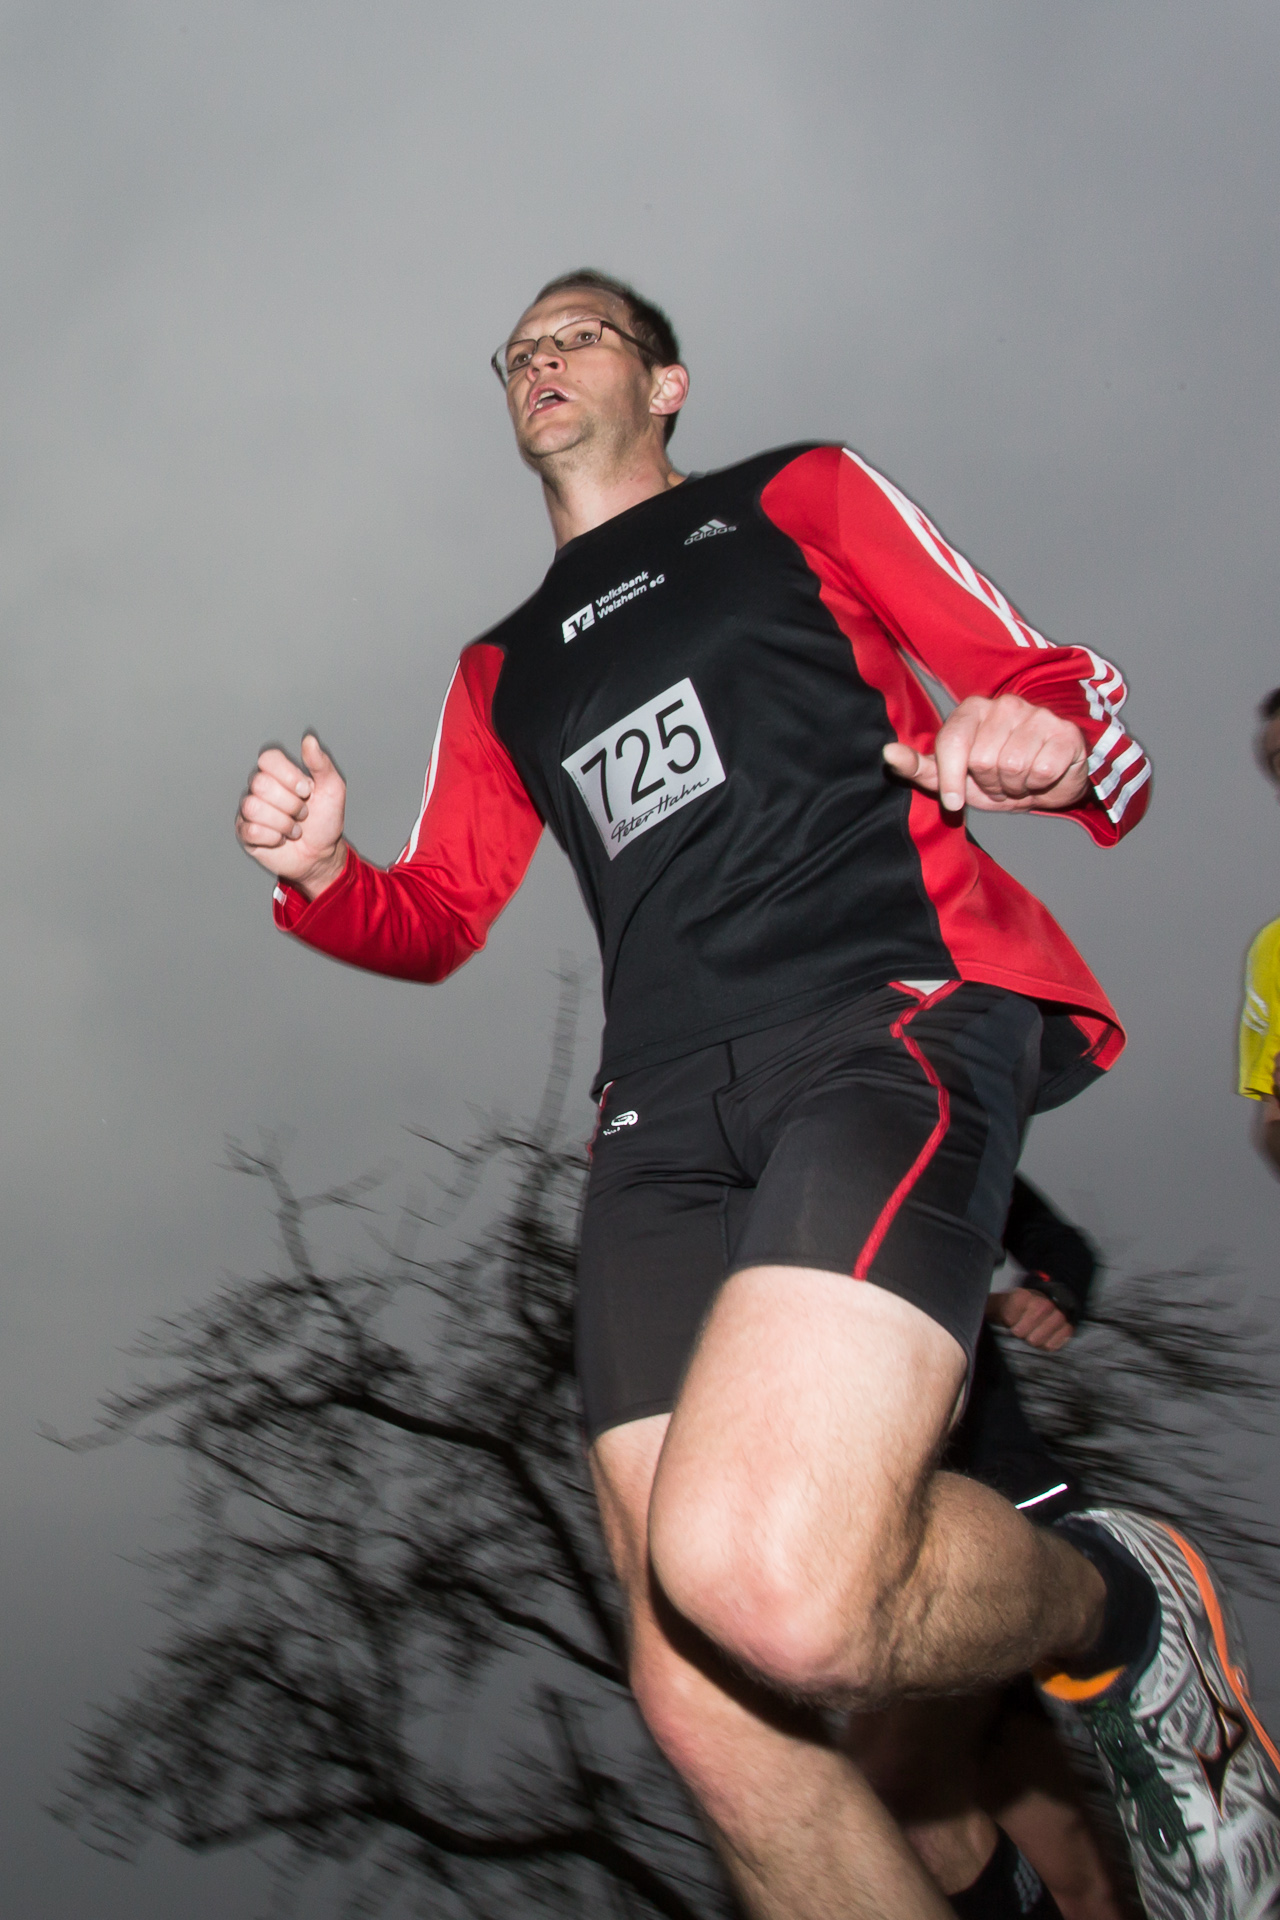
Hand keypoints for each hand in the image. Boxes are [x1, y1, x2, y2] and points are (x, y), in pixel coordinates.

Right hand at [235, 733, 347, 898]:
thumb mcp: (332, 789)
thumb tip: (309, 739)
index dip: (288, 775)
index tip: (307, 791)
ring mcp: (250, 810)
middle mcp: (260, 788)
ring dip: (284, 823)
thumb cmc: (325, 820)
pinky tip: (281, 839)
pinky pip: (251, 830)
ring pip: (253, 807)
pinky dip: (273, 838)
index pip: (268, 759)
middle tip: (303, 814)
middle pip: (261, 784)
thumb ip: (320, 763)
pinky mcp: (246, 833)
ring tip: (295, 829)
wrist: (322, 855)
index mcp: (278, 773)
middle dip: (290, 804)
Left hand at [882, 694, 1088, 813]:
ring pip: (1012, 767)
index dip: (951, 779)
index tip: (954, 802)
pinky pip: (1042, 771)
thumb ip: (919, 768)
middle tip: (998, 782)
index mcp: (972, 709)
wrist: (1047, 785)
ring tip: (1018, 781)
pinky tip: (1040, 778)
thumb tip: (887, 753)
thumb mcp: (953, 779)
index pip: (952, 742)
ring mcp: (1038, 715)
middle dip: (988, 784)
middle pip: (982, 760)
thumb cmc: (995, 779)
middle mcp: (1005, 704)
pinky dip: (1039, 786)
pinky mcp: (1065, 734)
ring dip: (1014, 787)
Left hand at [985, 1287, 1074, 1351]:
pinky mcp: (1068, 1327)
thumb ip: (988, 1310)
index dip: (1009, 1326)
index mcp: (1023, 1297)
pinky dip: (1047, 1344)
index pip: (1012, 1325)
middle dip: (1022, 1334)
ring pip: (1039, 1342)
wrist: (1037, 1302)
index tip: (1010, 1319)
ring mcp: (1058, 1315)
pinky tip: (1044, 1334)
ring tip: (1033, 1329)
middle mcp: (1043, 1303)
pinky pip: (1053, 1346)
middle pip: (1026, 1337)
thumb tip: (973, 1316)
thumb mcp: (997, 1306)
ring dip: (1034, 1339)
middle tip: (1022, 1325)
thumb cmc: (1013, 1308)